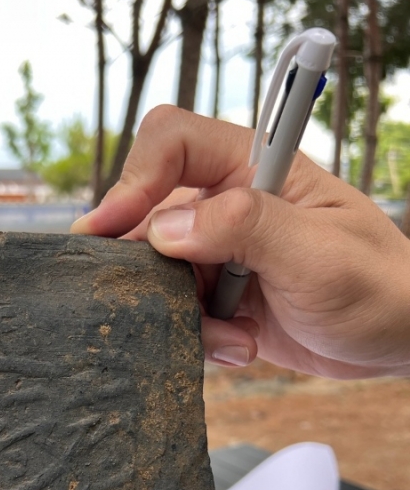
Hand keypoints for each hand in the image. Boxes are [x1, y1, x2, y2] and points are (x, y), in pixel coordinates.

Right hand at [71, 107, 409, 378]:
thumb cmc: (378, 286)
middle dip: (151, 269)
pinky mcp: (219, 297)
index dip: (134, 178)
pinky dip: (199, 338)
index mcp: (254, 170)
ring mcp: (221, 253)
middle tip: (176, 307)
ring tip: (236, 338)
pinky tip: (241, 346)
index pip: (173, 144)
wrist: (396, 341)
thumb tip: (165, 228)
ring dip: (183, 315)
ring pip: (157, 274)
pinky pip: (177, 312)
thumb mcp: (318, 255)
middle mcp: (228, 205)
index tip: (109, 227)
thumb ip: (246, 229)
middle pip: (148, 216)